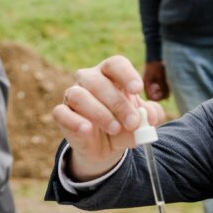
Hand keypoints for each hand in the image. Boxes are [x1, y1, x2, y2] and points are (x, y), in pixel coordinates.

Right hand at [52, 55, 165, 180]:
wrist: (106, 148)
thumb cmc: (124, 126)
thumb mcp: (142, 122)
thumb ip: (150, 116)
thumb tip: (151, 115)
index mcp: (111, 74)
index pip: (116, 64)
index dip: (126, 74)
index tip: (138, 89)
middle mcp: (89, 79)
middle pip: (99, 82)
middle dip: (118, 103)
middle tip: (133, 122)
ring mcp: (73, 95)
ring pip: (79, 95)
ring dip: (99, 113)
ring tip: (115, 129)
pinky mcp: (62, 114)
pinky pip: (61, 112)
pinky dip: (74, 121)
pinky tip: (87, 130)